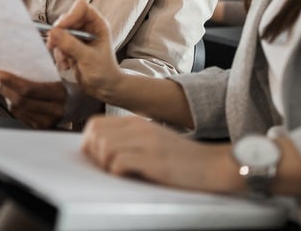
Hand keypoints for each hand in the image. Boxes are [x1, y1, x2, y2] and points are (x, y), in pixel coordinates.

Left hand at [0, 70, 66, 127]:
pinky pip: (20, 116)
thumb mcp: (61, 76)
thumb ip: (41, 73)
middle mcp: (54, 110)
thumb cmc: (70, 87)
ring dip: (5, 96)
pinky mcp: (42, 127)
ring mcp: (48, 122)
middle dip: (3, 88)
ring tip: (0, 85)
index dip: (10, 81)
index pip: (28, 89)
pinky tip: (10, 96)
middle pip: (20, 100)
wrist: (83, 106)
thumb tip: (16, 66)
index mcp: (60, 94)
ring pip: (18, 110)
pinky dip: (12, 105)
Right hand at [45, 0, 123, 100]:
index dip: (70, 16)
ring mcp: (78, 38)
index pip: (81, 8)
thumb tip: (53, 32)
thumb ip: (71, 45)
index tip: (60, 29)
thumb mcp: (88, 58)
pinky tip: (66, 66)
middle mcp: (87, 28)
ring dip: (59, 48)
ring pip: (60, 33)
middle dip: (59, 34)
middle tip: (54, 46)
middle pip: (67, 19)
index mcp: (97, 24)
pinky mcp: (71, 48)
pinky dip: (59, 55)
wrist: (105, 88)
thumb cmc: (104, 72)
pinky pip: (58, 45)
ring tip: (66, 62)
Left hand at [81, 115, 237, 193]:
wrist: (212, 165)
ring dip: (105, 165)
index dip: (88, 143)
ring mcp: (147, 143)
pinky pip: (119, 163)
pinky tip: (129, 176)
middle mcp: (139, 128)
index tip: (96, 158)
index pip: (95, 124)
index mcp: (135, 122)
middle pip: (95, 135)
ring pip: (105, 148)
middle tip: (106, 168)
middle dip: (94, 155)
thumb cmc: (179, 158)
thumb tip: (97, 150)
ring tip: (119, 173)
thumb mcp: (151, 140)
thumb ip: (127, 140)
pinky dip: (117, 173)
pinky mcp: (154, 160)